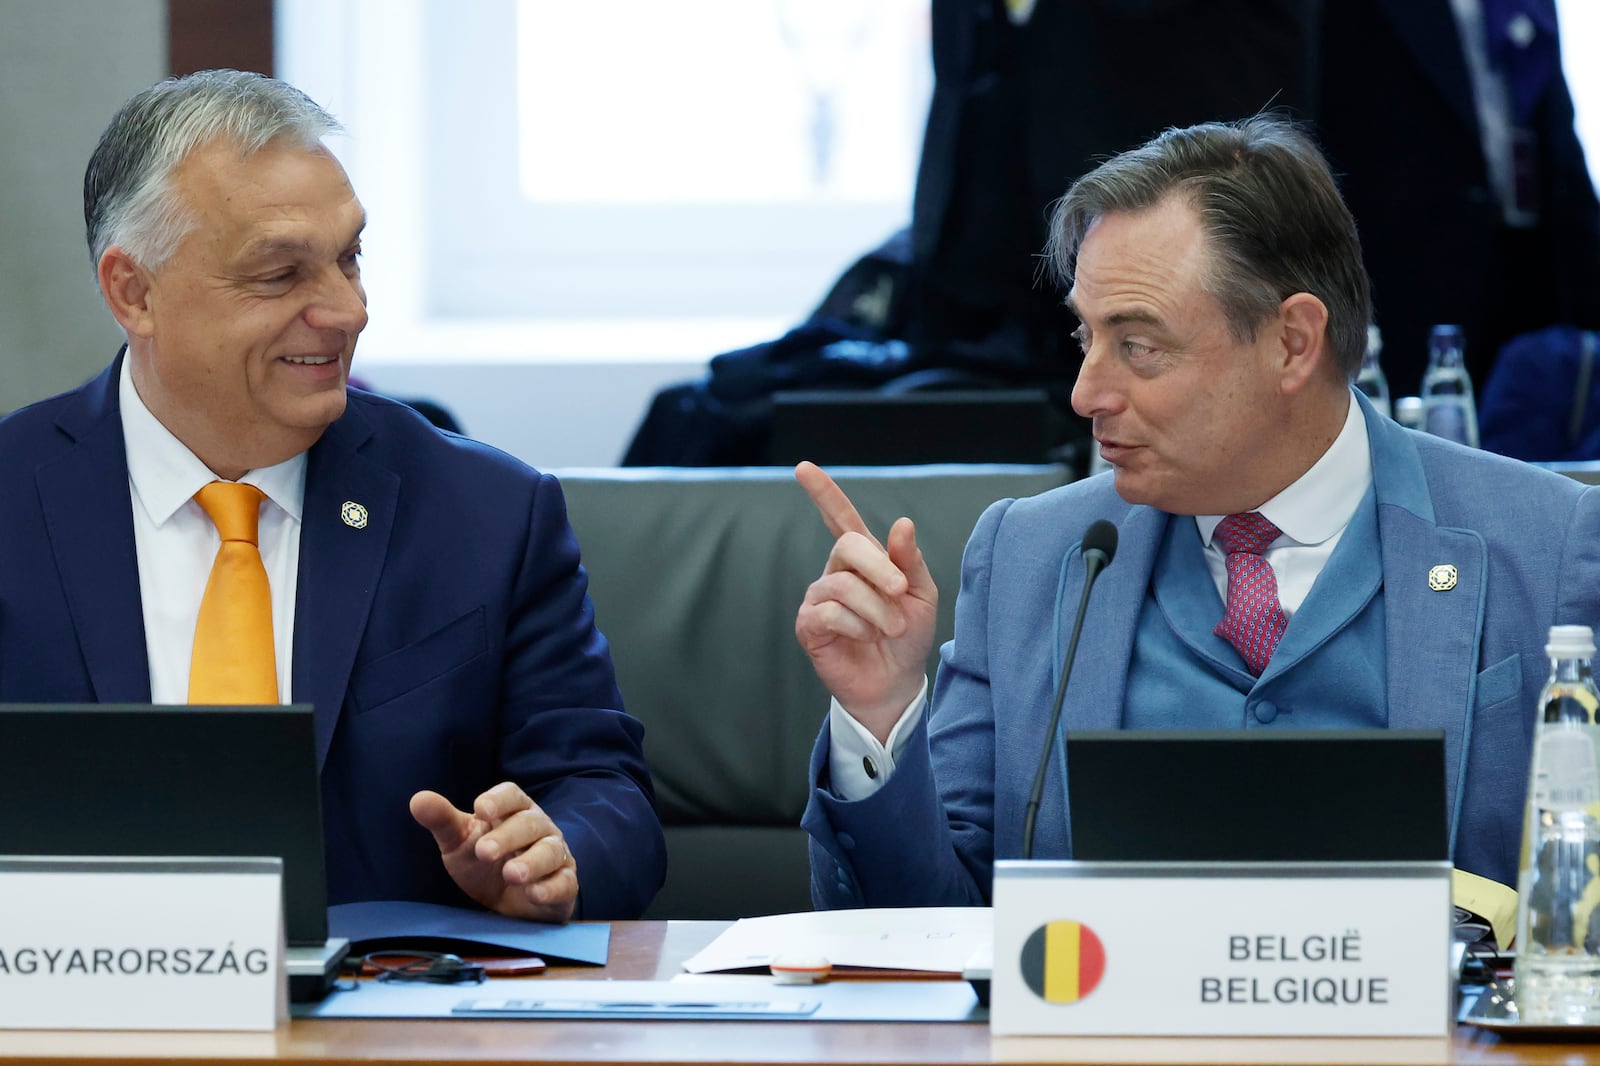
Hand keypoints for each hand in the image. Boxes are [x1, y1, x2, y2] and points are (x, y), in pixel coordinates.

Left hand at [410, 782, 576, 921]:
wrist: (509, 902)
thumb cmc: (484, 862)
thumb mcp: (460, 842)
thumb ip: (442, 821)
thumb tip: (417, 799)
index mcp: (513, 811)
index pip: (512, 795)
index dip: (498, 800)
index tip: (480, 809)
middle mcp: (539, 828)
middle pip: (529, 822)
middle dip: (508, 836)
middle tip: (484, 852)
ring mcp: (555, 855)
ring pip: (550, 851)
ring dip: (532, 862)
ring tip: (512, 874)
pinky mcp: (564, 884)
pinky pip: (564, 882)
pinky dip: (551, 888)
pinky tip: (534, 894)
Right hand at [793, 461, 937, 743]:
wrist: (897, 682)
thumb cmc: (908, 636)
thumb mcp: (921, 595)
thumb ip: (909, 560)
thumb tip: (902, 523)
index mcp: (865, 558)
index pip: (841, 518)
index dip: (823, 492)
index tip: (804, 467)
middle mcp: (837, 571)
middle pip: (848, 546)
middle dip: (879, 568)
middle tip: (901, 592)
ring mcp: (820, 597)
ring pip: (844, 585)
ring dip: (877, 609)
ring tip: (890, 629)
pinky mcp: (809, 624)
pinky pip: (830, 612)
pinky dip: (857, 625)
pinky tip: (864, 637)